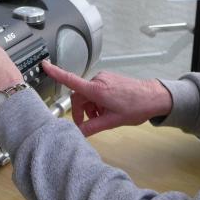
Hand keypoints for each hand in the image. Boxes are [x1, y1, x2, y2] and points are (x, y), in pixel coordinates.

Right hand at [43, 61, 172, 136]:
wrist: (153, 97)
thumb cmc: (136, 107)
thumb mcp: (112, 121)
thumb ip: (92, 127)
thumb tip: (78, 133)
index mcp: (97, 89)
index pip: (71, 80)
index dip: (56, 73)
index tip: (45, 66)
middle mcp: (98, 80)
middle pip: (79, 95)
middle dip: (81, 110)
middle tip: (88, 124)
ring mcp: (103, 78)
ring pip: (88, 94)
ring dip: (90, 107)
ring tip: (103, 117)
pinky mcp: (108, 79)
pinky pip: (96, 90)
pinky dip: (97, 101)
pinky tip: (107, 110)